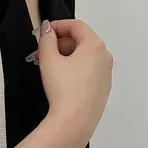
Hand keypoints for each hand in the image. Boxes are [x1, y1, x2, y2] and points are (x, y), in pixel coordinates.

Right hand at [36, 19, 113, 147]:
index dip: (57, 26)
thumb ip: (46, 39)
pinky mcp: (103, 89)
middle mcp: (105, 56)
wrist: (74, 121)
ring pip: (85, 57)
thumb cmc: (62, 88)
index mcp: (95, 45)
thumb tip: (47, 29)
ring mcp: (106, 74)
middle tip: (41, 52)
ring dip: (66, 56)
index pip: (76, 26)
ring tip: (48, 66)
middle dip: (59, 43)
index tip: (42, 33)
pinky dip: (74, 69)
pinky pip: (88, 71)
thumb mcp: (49, 60)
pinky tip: (60, 79)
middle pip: (81, 41)